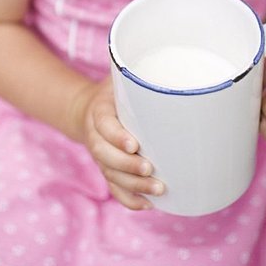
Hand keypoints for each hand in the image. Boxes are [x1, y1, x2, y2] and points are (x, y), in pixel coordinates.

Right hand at [80, 77, 164, 209]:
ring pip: (111, 176)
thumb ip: (138, 75)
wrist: (88, 110)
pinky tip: (148, 205)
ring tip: (158, 190)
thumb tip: (177, 60)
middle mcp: (96, 137)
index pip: (103, 125)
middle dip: (127, 166)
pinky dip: (130, 199)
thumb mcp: (121, 77)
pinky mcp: (108, 169)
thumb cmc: (115, 91)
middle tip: (151, 169)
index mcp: (99, 111)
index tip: (134, 144)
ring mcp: (101, 156)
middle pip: (105, 156)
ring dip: (133, 186)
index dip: (116, 137)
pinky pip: (115, 189)